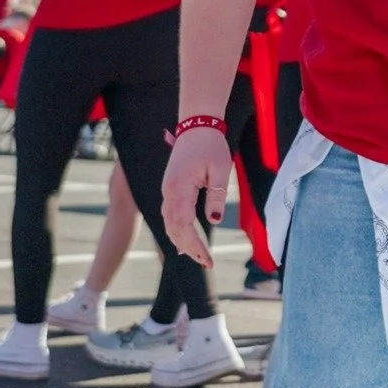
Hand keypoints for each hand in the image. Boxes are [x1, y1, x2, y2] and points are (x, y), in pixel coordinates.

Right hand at [161, 127, 232, 267]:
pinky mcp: (169, 188)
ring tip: (198, 257)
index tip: (208, 259)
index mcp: (179, 187)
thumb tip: (214, 220)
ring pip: (168, 223)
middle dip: (189, 248)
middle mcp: (168, 191)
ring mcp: (166, 190)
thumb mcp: (220, 169)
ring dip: (181, 241)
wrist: (196, 125)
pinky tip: (185, 241)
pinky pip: (169, 214)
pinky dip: (176, 230)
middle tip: (206, 263)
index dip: (195, 244)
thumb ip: (216, 195)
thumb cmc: (211, 145)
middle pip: (173, 228)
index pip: (184, 225)